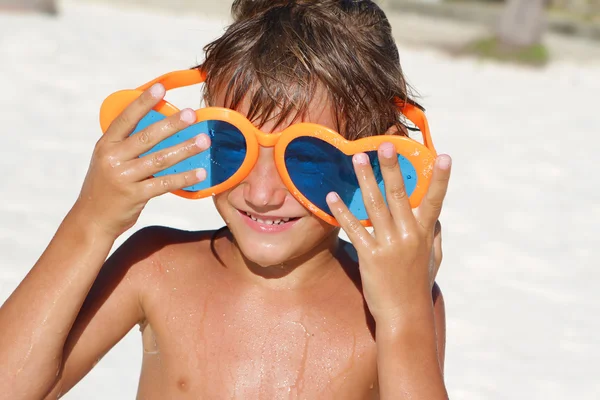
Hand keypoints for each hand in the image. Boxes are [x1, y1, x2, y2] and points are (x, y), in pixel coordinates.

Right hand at [74, 83, 209, 237]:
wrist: (92, 220)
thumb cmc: (106, 186)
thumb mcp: (108, 160)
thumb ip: (127, 144)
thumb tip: (159, 125)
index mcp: (105, 144)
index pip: (125, 118)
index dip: (143, 102)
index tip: (160, 87)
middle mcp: (113, 158)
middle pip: (147, 136)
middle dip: (172, 123)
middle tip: (192, 113)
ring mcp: (124, 177)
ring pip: (160, 159)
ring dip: (185, 149)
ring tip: (204, 140)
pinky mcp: (135, 196)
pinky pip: (165, 183)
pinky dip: (185, 178)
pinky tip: (201, 173)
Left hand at [326, 143, 450, 322]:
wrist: (405, 317)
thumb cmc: (418, 287)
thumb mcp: (433, 261)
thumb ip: (435, 236)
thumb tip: (437, 218)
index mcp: (425, 234)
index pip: (434, 201)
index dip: (439, 179)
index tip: (443, 156)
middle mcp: (408, 236)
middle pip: (399, 195)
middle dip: (392, 168)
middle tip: (384, 145)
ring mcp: (389, 245)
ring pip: (375, 206)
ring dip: (365, 180)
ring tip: (357, 159)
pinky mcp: (370, 256)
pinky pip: (355, 229)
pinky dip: (343, 211)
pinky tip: (332, 196)